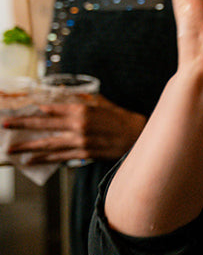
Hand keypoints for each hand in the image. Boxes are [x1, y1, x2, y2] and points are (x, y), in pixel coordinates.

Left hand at [3, 93, 146, 162]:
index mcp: (82, 110)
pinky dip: (44, 158)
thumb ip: (82, 99)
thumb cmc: (120, 118)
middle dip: (22, 124)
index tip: (19, 108)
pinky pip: (59, 157)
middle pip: (44, 125)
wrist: (137, 136)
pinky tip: (31, 160)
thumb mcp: (101, 103)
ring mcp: (80, 142)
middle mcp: (78, 126)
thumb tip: (66, 94)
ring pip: (48, 144)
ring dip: (27, 146)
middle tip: (5, 124)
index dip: (34, 109)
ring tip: (11, 149)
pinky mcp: (83, 154)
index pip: (52, 108)